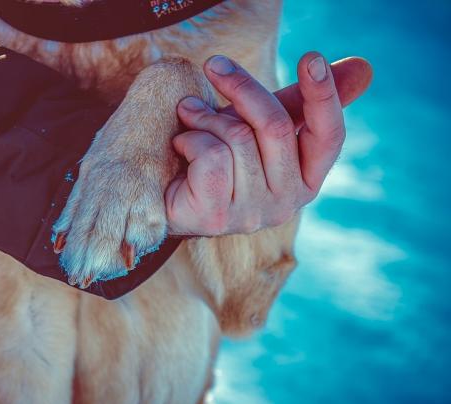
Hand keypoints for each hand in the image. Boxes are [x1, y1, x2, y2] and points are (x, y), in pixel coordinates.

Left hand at [165, 52, 371, 235]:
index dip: (324, 96)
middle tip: (214, 64)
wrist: (167, 195)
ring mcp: (252, 214)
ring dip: (204, 116)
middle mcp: (286, 203)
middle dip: (242, 87)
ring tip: (189, 114)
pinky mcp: (217, 216)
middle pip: (275, 126)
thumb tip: (364, 69)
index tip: (312, 57)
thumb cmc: (220, 157)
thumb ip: (302, 104)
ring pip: (237, 138)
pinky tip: (182, 147)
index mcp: (306, 180)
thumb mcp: (261, 127)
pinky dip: (189, 139)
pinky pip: (210, 156)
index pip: (329, 136)